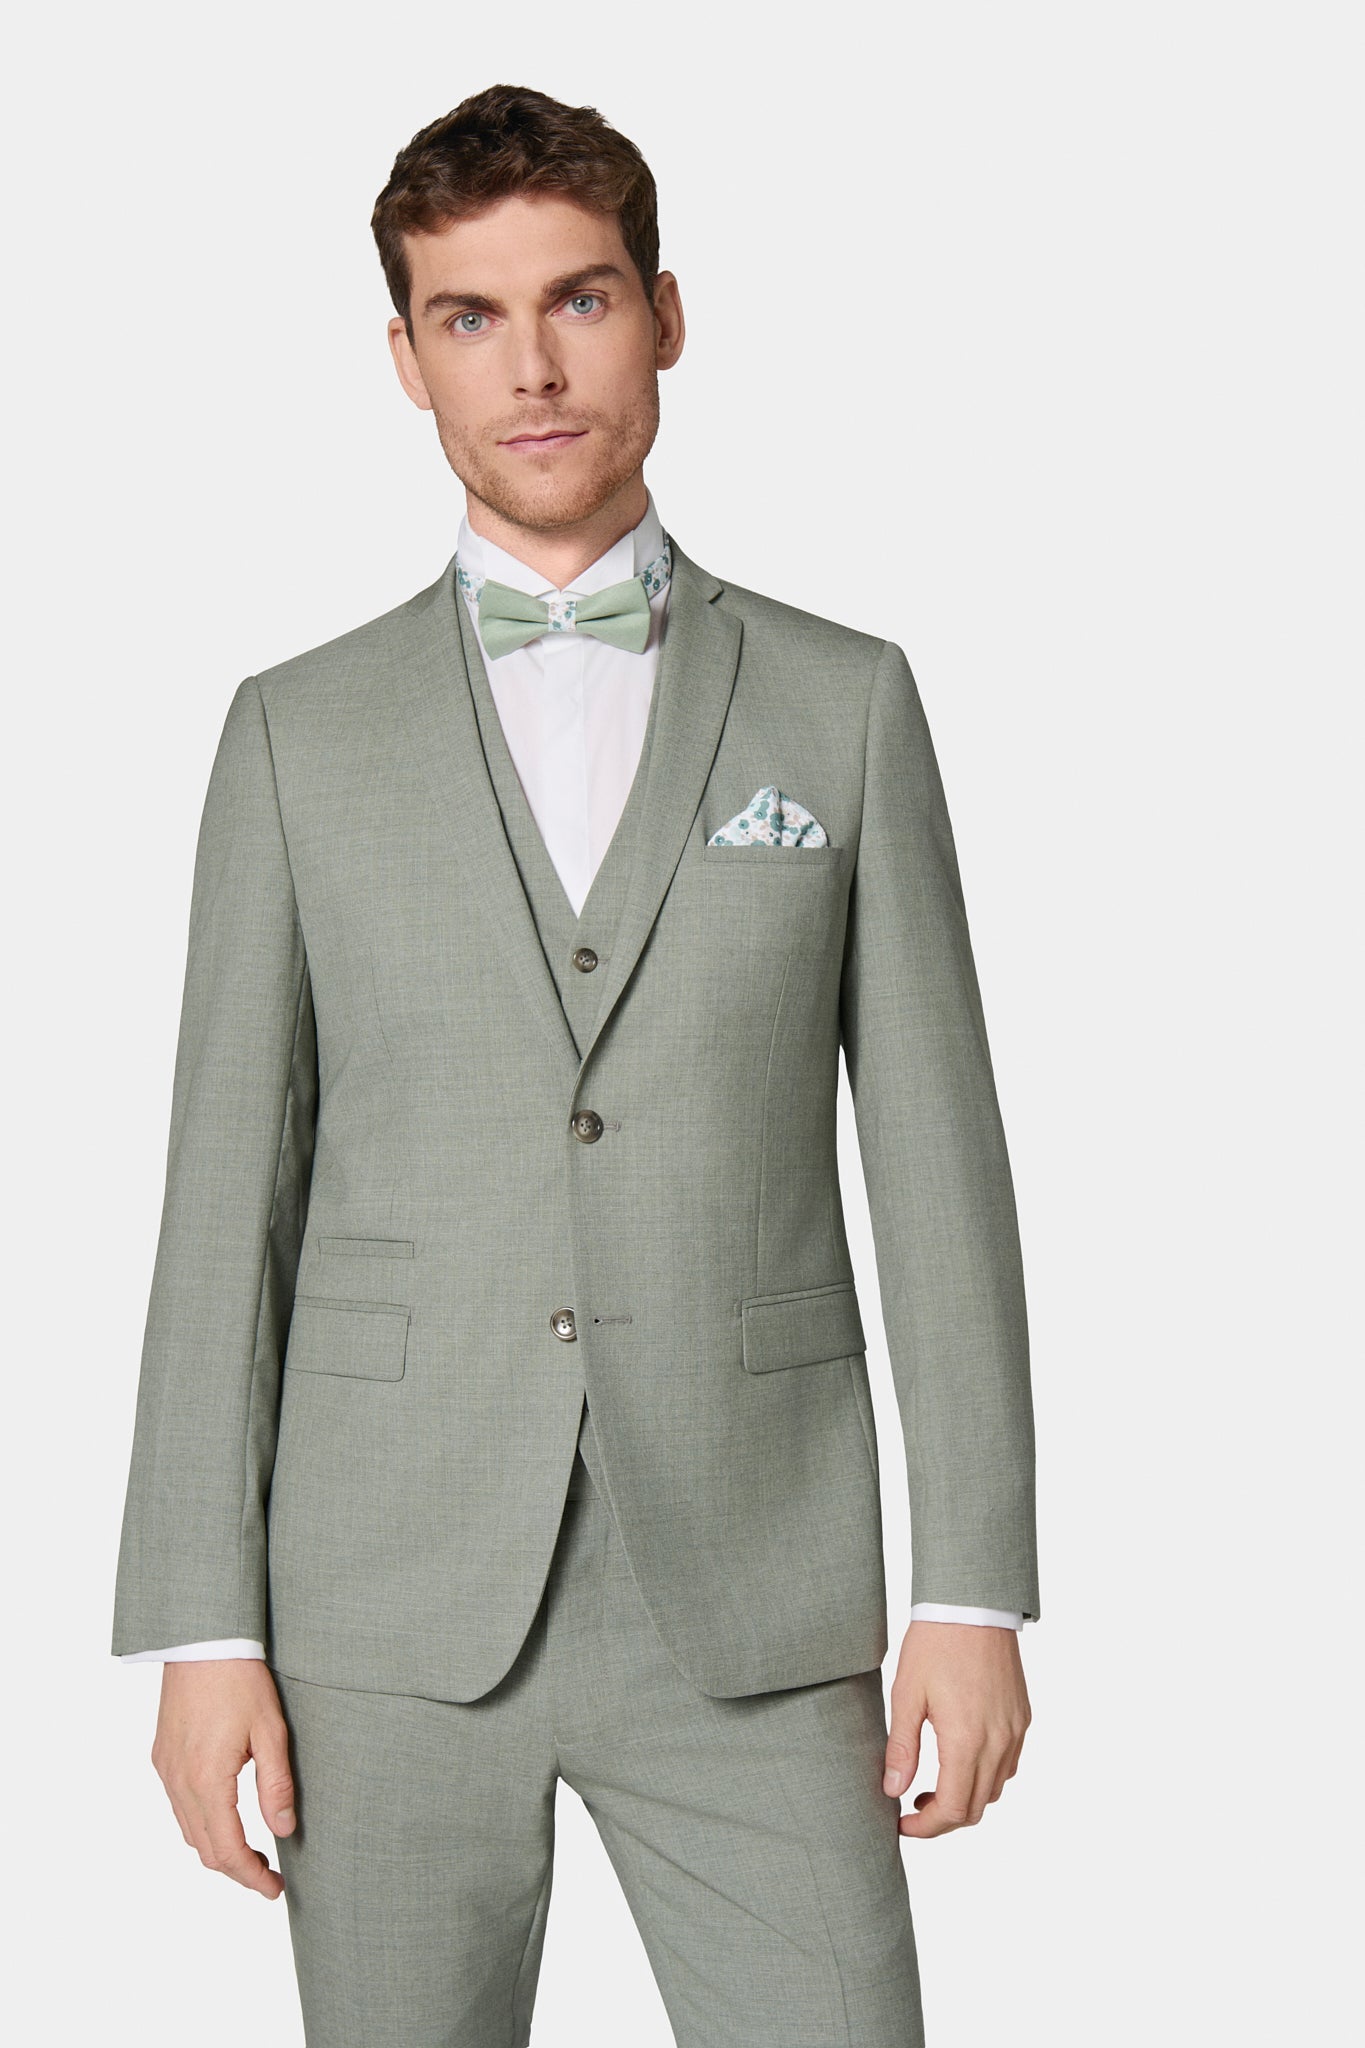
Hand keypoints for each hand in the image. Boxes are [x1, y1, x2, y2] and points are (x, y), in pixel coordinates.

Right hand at [150, 1659, 295, 1897]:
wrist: (202, 1640)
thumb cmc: (241, 1680)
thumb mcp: (271, 1732)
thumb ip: (276, 1785)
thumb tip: (283, 1831)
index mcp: (207, 1780)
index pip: (227, 1850)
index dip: (251, 1877)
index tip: (274, 1890)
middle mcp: (179, 1781)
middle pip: (204, 1849)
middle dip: (237, 1870)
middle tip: (269, 1878)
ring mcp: (166, 1770)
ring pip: (188, 1831)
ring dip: (218, 1848)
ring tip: (253, 1851)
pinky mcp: (162, 1757)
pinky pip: (179, 1807)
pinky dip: (202, 1824)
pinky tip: (226, 1817)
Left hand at [882, 1619, 1030, 1837]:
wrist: (972, 1605)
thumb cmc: (935, 1644)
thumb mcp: (906, 1695)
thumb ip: (901, 1748)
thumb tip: (893, 1791)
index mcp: (966, 1741)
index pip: (952, 1810)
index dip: (926, 1828)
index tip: (902, 1825)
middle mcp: (998, 1742)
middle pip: (976, 1808)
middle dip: (943, 1819)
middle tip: (913, 1808)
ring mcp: (1015, 1731)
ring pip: (995, 1790)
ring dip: (966, 1798)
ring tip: (933, 1784)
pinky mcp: (1022, 1718)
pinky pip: (1008, 1764)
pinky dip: (985, 1776)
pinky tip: (961, 1759)